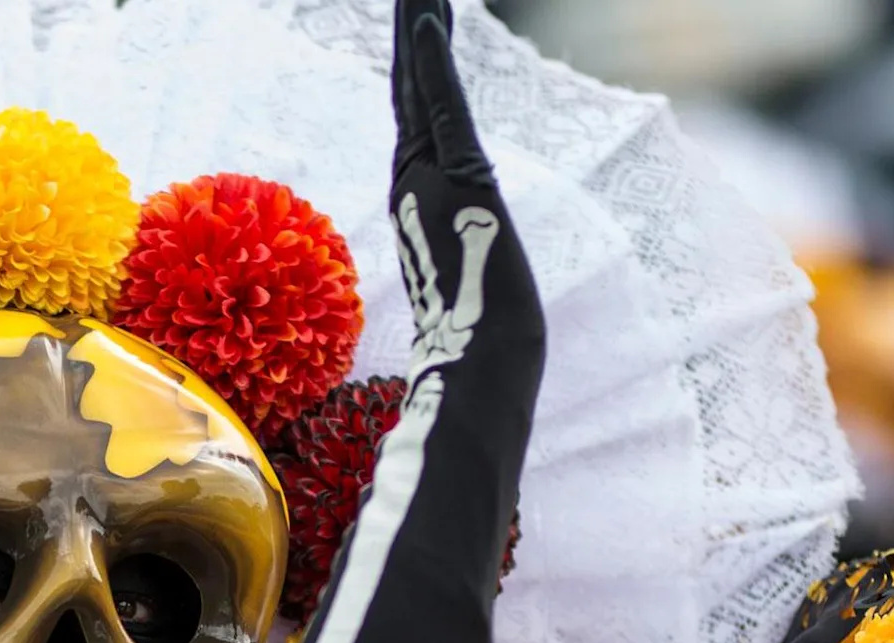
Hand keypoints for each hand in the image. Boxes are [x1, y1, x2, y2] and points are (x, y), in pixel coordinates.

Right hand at [386, 0, 532, 384]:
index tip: (420, 25)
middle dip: (414, 34)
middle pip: (412, 88)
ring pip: (419, 85)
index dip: (417, 69)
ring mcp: (425, 175)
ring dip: (419, 29)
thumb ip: (460, 269)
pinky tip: (428, 15)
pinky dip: (432, 59)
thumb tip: (463, 289)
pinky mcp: (452, 173)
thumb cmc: (477, 337)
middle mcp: (414, 177)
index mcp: (422, 195)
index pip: (419, 116)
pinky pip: (440, 103)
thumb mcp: (471, 286)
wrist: (482, 357)